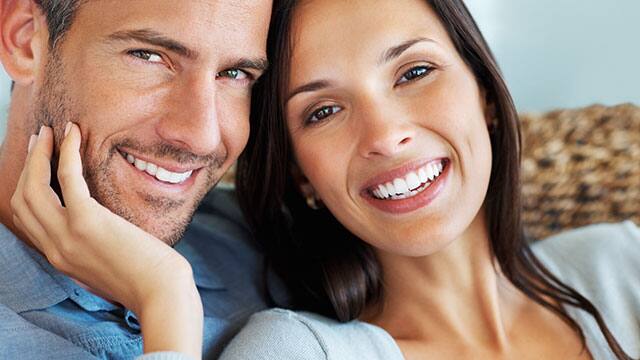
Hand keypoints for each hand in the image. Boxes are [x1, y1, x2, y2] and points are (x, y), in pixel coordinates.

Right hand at [11, 124, 202, 357]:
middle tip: (41, 140)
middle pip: (23, 200)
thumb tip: (101, 234)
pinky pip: (68, 179)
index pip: (27, 220)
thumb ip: (94, 251)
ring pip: (34, 187)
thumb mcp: (109, 269)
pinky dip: (67, 152)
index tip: (39, 164)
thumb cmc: (148, 281)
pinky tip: (73, 133)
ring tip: (50, 132)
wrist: (163, 296)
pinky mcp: (87, 222)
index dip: (29, 187)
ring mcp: (67, 237)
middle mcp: (55, 249)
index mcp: (60, 259)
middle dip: (28, 166)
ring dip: (40, 154)